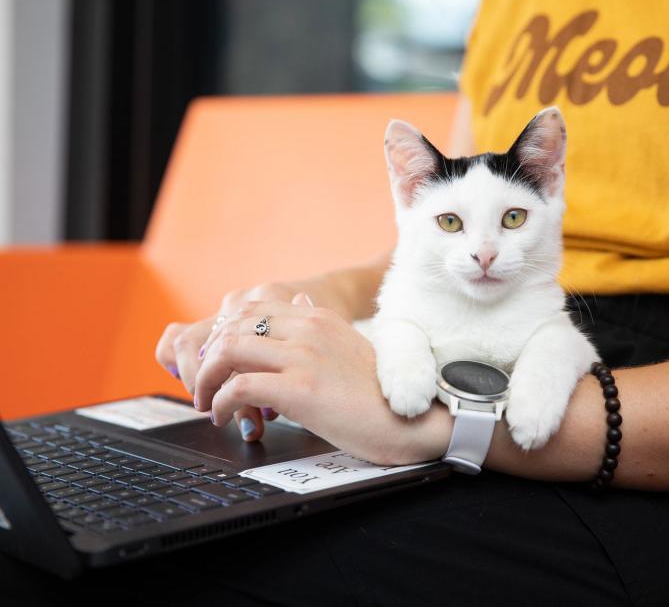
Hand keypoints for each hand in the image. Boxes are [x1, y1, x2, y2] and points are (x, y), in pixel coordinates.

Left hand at [193, 296, 451, 464]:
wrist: (413, 421)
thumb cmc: (378, 392)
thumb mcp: (348, 343)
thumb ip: (319, 322)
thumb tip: (300, 297)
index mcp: (318, 317)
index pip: (251, 309)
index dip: (222, 333)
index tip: (215, 360)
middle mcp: (309, 328)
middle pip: (232, 327)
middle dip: (207, 357)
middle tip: (204, 384)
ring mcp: (305, 356)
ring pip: (228, 352)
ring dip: (208, 380)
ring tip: (209, 403)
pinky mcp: (301, 389)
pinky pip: (239, 388)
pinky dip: (221, 403)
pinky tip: (226, 417)